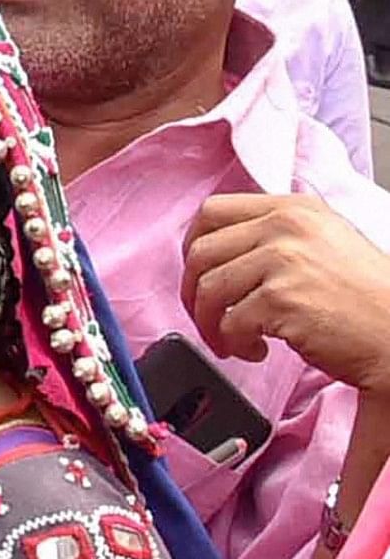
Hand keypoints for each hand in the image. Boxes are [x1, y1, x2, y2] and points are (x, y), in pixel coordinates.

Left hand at [186, 192, 389, 389]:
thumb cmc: (366, 298)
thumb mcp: (324, 243)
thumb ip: (277, 237)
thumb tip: (221, 249)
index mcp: (295, 208)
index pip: (213, 212)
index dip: (193, 246)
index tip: (197, 273)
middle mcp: (287, 226)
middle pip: (200, 251)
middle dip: (193, 292)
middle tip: (207, 316)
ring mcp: (283, 259)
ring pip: (207, 289)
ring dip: (210, 324)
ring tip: (234, 341)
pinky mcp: (281, 298)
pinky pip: (227, 323)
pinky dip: (233, 344)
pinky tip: (257, 350)